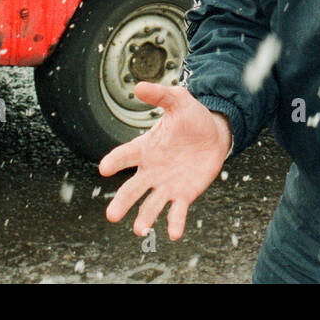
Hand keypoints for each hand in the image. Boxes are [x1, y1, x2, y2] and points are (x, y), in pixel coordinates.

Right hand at [97, 82, 231, 239]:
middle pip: (133, 188)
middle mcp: (151, 170)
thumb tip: (139, 86)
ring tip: (139, 230)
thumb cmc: (191, 117)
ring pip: (151, 204)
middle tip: (112, 215)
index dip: (115, 161)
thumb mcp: (178, 101)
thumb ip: (160, 95)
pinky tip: (174, 234)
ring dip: (145, 218)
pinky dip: (174, 222)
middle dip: (122, 202)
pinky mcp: (184, 194)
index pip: (125, 155)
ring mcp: (166, 185)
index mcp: (146, 148)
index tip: (105, 168)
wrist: (214, 134)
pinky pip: (177, 211)